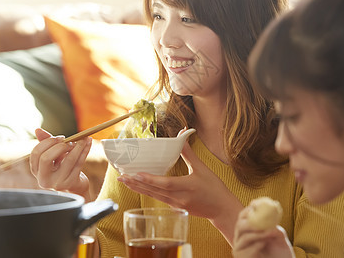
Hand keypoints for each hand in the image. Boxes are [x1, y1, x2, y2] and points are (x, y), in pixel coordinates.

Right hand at [30, 128, 92, 200]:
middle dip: (59, 146)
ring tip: (83, 139)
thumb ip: (46, 143)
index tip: (60, 138)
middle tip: (70, 141)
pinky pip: (79, 163)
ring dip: (78, 146)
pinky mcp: (71, 183)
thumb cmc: (62, 167)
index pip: (36, 153)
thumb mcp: (53, 156)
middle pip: (46, 158)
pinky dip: (85, 150)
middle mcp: (44, 179)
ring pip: (68, 160)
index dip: (48, 142)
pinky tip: (88, 142)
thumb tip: (37, 130)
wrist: (75, 186)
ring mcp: (57, 183)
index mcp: (36, 170)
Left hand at [117, 140, 242, 243]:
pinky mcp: (175, 207)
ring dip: (138, 188)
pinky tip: (139, 186)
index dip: (149, 179)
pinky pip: (158, 198)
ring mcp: (175, 204)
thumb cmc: (214, 188)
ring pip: (153, 195)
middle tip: (121, 177)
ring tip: (125, 181)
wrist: (222, 209)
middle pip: (153, 191)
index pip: (164, 184)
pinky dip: (147, 191)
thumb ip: (188, 152)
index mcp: (186, 187)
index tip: (135, 174)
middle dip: (135, 183)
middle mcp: (178, 198)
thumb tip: (182, 134)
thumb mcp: (202, 168)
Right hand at [233, 207, 294, 257]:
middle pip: (240, 225)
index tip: (257, 205)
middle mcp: (241, 237)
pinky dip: (255, 247)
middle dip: (251, 222)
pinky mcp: (240, 257)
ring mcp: (240, 247)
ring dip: (257, 234)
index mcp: (248, 228)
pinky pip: (244, 251)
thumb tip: (272, 221)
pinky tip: (263, 245)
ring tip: (269, 234)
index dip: (249, 209)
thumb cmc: (279, 253)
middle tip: (262, 222)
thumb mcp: (280, 238)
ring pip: (244, 237)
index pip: (243, 216)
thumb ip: (275, 228)